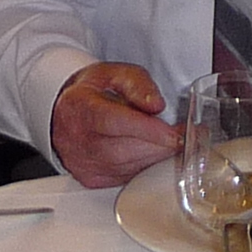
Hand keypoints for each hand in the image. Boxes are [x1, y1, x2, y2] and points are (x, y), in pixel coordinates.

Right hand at [50, 63, 175, 189]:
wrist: (67, 112)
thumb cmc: (92, 92)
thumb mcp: (114, 73)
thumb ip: (138, 84)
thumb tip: (156, 105)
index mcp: (79, 107)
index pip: (113, 122)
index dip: (147, 130)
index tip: (174, 134)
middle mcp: (76, 139)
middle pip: (123, 150)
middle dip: (159, 145)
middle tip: (183, 136)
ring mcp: (82, 162)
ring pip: (126, 167)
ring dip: (154, 156)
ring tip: (170, 142)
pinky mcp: (91, 178)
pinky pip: (124, 177)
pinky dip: (144, 166)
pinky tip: (152, 152)